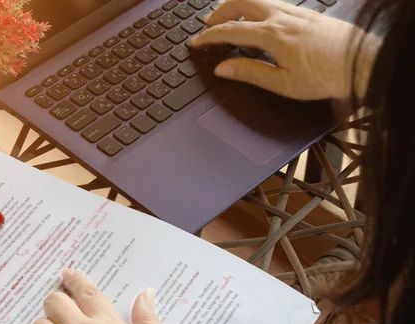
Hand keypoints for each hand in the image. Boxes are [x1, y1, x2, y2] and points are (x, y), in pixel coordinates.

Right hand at [190, 0, 377, 99]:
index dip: (209, 37)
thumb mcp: (282, 83)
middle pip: (241, 3)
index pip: (230, 31)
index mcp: (272, 35)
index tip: (195, 43)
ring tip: (228, 17)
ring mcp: (295, 12)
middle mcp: (282, 18)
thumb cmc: (326, 76)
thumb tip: (223, 68)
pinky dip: (255, 7)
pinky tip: (257, 18)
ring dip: (237, 6)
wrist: (361, 63)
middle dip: (220, 12)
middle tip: (208, 25)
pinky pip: (272, 3)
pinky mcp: (305, 14)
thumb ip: (249, 73)